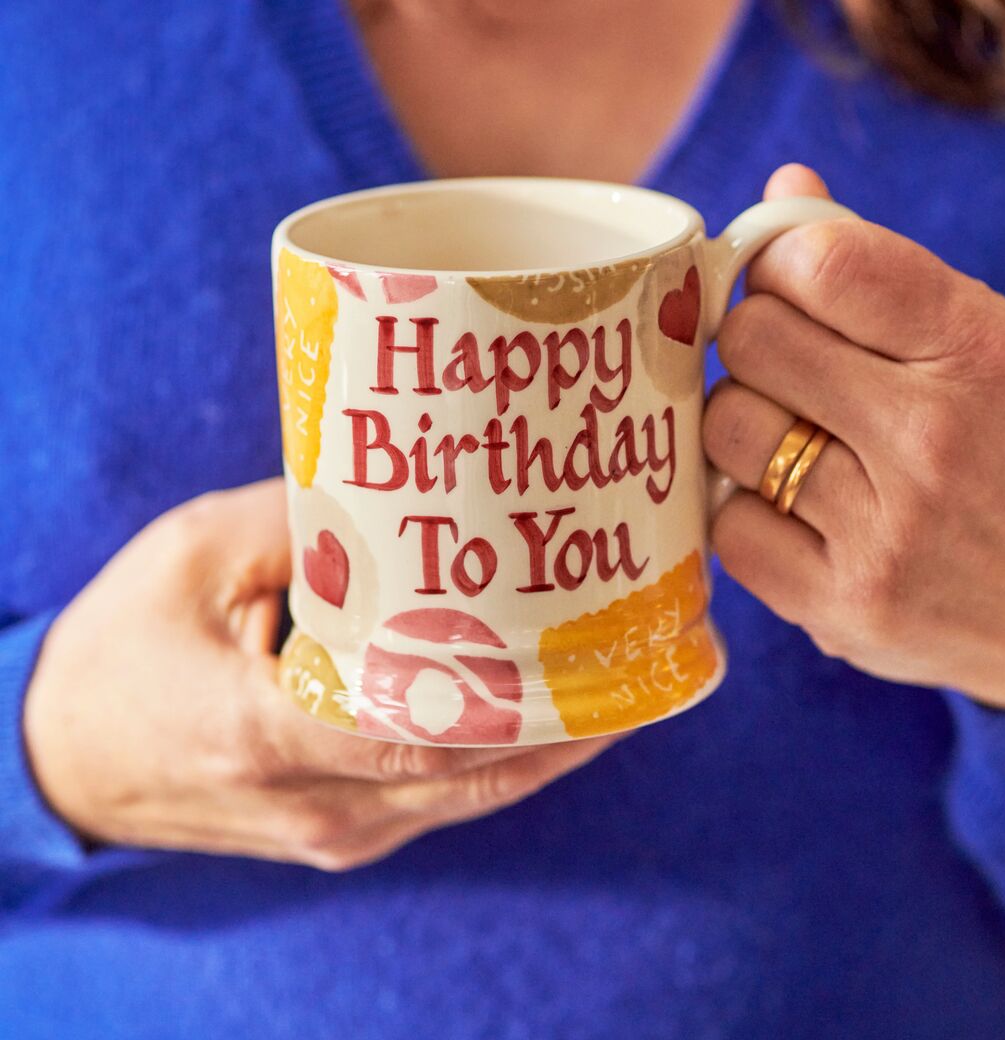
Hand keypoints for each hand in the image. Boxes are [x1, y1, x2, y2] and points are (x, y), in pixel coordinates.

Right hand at [22, 480, 612, 869]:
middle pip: (473, 768)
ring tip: (618, 671)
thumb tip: (400, 479)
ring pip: (469, 794)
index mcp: (268, 730)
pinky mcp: (336, 831)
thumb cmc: (119, 651)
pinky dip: (501, 758)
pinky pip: (441, 800)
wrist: (59, 756)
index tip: (604, 646)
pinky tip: (546, 710)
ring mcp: (329, 829)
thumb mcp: (193, 555)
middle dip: (569, 713)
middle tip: (640, 642)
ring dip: (549, 740)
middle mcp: (314, 801)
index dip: (527, 693)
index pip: (426, 726)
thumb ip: (299, 520)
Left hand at [703, 165, 1004, 709]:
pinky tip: (799, 513)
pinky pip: (728, 527)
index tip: (794, 287)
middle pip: (753, 337)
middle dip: (760, 342)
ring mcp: (887, 531)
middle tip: (796, 370)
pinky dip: (747, 513)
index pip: (819, 260)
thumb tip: (785, 187)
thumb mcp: (983, 342)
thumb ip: (880, 267)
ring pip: (727, 425)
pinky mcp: (845, 611)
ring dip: (747, 424)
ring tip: (799, 440)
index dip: (783, 264)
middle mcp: (932, 437)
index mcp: (976, 347)